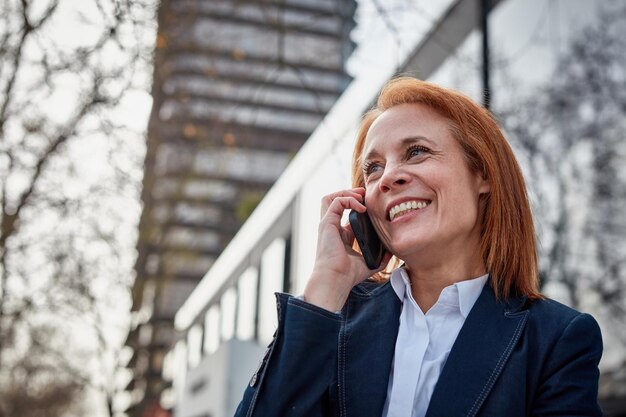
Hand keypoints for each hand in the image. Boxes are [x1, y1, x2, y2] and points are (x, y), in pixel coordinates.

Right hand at [303, 188, 390, 311]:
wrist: (336, 279)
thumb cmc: (348, 275)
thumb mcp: (369, 263)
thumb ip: (380, 256)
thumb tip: (391, 251)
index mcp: (340, 235)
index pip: (345, 213)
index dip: (357, 205)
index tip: (371, 205)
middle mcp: (332, 227)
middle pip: (335, 201)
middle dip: (349, 193)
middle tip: (365, 194)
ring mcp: (328, 224)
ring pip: (330, 198)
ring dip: (346, 193)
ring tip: (360, 196)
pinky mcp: (327, 223)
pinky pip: (336, 202)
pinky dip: (349, 200)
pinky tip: (361, 207)